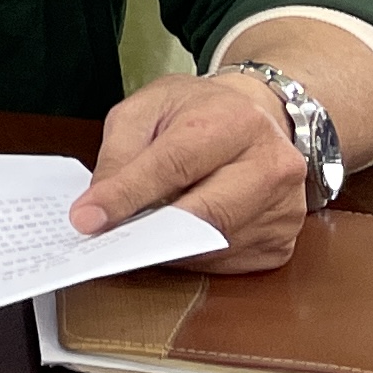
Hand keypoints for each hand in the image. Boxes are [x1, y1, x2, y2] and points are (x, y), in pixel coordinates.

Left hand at [70, 69, 311, 274]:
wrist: (257, 115)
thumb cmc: (199, 111)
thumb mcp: (146, 110)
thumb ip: (121, 154)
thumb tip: (99, 207)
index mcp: (235, 120)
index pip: (174, 166)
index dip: (127, 196)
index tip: (87, 219)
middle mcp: (271, 164)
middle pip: (205, 215)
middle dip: (150, 232)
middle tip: (108, 241)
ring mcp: (285, 207)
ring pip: (214, 245)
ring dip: (168, 249)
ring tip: (137, 236)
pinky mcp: (283, 240)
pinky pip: (229, 262)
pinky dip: (194, 257)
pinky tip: (175, 240)